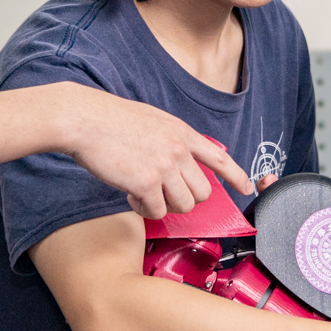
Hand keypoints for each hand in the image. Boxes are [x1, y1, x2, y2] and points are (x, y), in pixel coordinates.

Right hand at [52, 85, 255, 218]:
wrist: (84, 119)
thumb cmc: (111, 120)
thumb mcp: (154, 120)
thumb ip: (172, 139)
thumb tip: (183, 158)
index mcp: (182, 133)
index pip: (219, 157)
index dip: (236, 175)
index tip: (246, 187)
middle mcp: (178, 150)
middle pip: (203, 192)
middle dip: (186, 200)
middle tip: (164, 195)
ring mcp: (164, 166)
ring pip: (184, 205)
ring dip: (165, 207)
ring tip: (144, 195)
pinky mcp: (145, 182)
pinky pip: (157, 211)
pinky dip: (145, 210)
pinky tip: (131, 196)